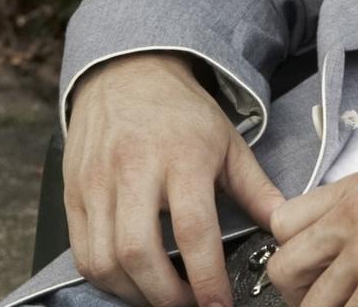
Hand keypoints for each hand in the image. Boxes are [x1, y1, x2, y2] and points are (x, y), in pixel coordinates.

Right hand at [64, 51, 286, 306]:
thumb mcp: (229, 142)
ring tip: (164, 299)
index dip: (206, 276)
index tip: (220, 304)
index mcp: (182, 156)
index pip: (193, 228)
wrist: (127, 74)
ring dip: (134, 292)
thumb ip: (256, 189)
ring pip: (104, 258)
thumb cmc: (183, 113)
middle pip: (139, 251)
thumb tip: (284, 227)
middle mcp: (134, 170)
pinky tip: (132, 282)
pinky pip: (82, 252)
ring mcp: (97, 183)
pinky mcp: (72, 194)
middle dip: (166, 294)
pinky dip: (107, 279)